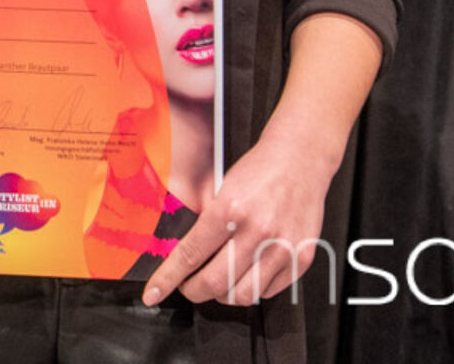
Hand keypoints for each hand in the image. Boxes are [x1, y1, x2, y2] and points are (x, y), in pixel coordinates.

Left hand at [141, 129, 337, 306]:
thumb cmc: (259, 170)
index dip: (167, 280)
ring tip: (220, 280)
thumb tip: (184, 257)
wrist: (300, 158)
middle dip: (193, 291)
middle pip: (214, 283)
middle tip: (188, 286)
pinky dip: (253, 288)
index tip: (153, 293)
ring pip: (242, 295)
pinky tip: (248, 273)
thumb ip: (207, 224)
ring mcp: (281, 248)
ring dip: (224, 294)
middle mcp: (256, 232)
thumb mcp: (222, 189)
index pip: (189, 255)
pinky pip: (268, 291)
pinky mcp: (300, 259)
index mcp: (229, 210)